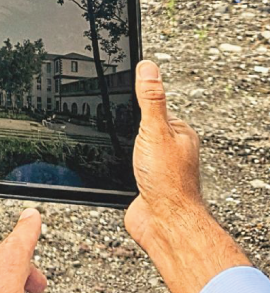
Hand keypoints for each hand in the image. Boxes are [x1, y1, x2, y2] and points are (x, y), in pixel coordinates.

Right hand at [124, 59, 249, 292]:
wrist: (163, 224)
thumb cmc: (167, 182)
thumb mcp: (154, 130)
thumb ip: (150, 99)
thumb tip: (148, 67)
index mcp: (178, 133)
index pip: (157, 107)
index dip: (139, 99)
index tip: (123, 90)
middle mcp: (170, 150)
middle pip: (146, 126)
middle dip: (128, 122)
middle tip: (113, 115)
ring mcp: (157, 167)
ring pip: (135, 147)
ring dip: (122, 144)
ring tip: (113, 138)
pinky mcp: (143, 183)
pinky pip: (128, 165)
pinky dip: (119, 162)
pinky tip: (114, 163)